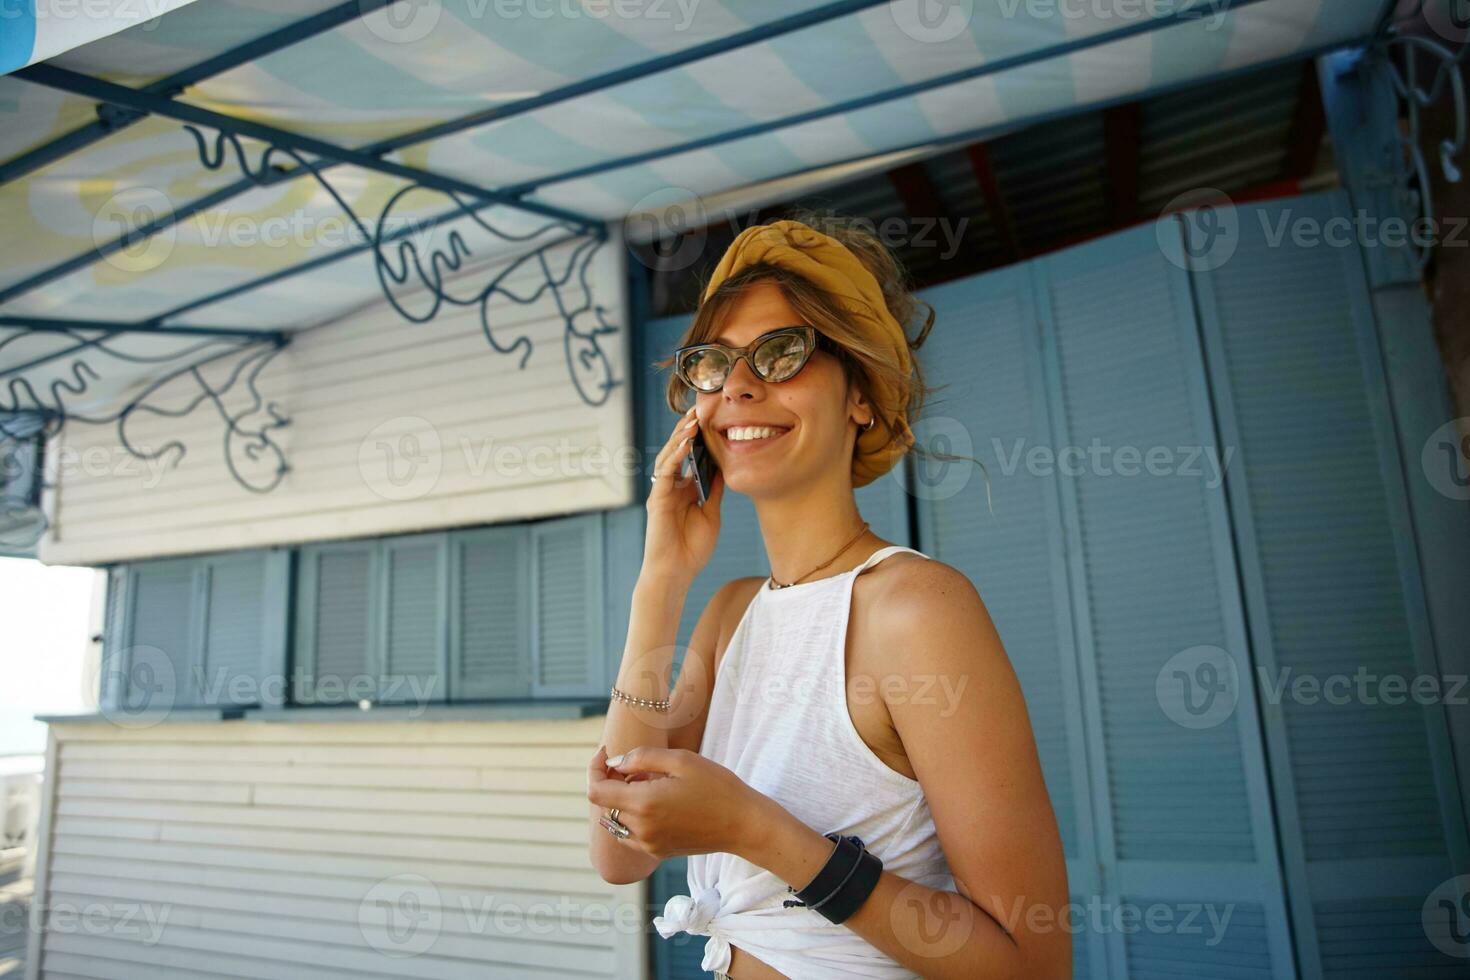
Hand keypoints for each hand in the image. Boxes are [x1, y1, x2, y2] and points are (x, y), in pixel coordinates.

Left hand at [586, 745, 766, 860]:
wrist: (743, 824)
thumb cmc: (717, 787)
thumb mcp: (680, 760)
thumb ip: (641, 758)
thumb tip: (614, 763)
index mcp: (643, 803)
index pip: (596, 790)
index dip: (594, 769)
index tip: (606, 754)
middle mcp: (640, 828)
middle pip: (606, 804)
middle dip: (612, 780)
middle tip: (636, 765)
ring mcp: (648, 844)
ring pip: (616, 820)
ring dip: (622, 799)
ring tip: (648, 783)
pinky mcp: (658, 851)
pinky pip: (630, 835)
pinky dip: (631, 817)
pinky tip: (654, 803)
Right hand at [643, 406, 724, 583]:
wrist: (676, 572)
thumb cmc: (692, 548)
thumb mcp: (711, 512)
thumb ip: (714, 489)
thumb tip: (724, 466)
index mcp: (684, 488)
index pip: (690, 456)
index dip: (699, 438)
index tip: (712, 419)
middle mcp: (671, 486)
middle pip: (677, 451)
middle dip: (687, 430)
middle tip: (700, 410)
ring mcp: (662, 491)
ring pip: (669, 456)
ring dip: (680, 438)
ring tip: (693, 421)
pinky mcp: (657, 499)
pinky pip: (665, 472)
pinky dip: (675, 456)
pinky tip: (686, 444)